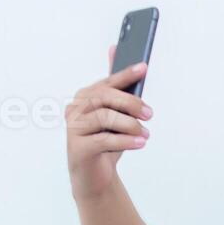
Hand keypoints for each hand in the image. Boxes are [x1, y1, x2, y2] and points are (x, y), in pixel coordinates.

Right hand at [64, 45, 152, 203]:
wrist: (94, 176)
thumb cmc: (106, 142)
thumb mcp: (115, 115)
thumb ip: (116, 87)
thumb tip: (114, 48)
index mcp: (84, 97)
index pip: (107, 82)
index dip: (125, 74)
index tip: (143, 68)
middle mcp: (75, 109)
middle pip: (104, 98)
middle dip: (131, 103)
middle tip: (149, 114)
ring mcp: (73, 128)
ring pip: (104, 118)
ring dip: (130, 125)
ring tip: (145, 135)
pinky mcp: (77, 148)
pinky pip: (104, 140)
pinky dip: (125, 141)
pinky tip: (140, 143)